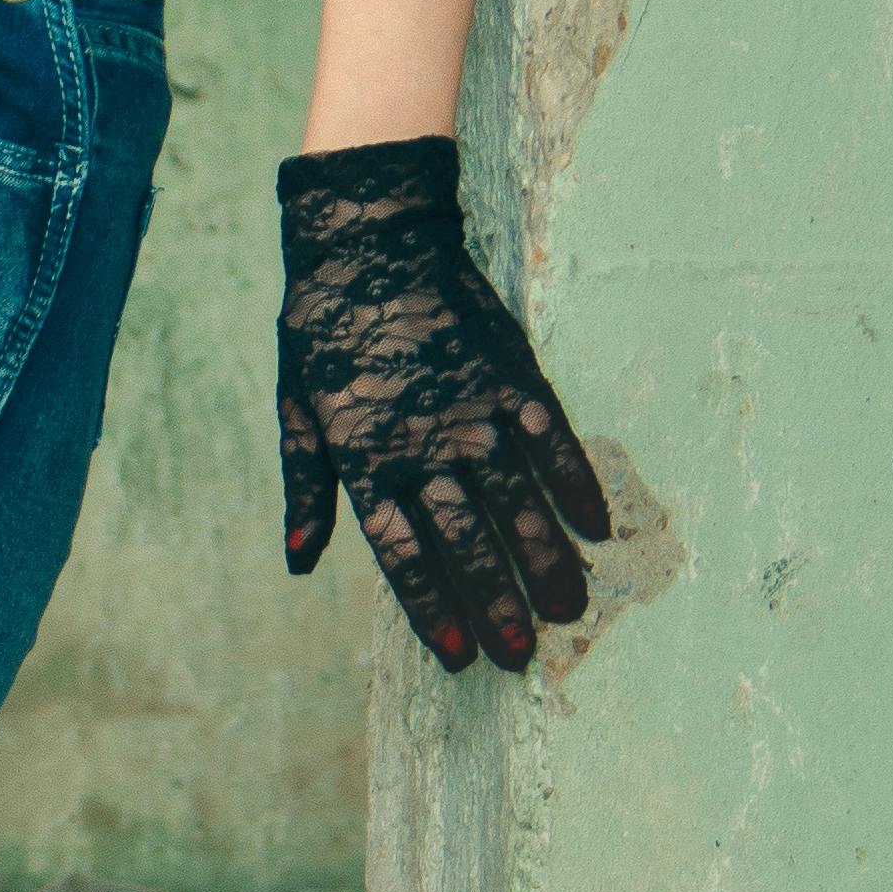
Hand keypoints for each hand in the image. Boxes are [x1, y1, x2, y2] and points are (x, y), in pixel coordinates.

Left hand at [276, 136, 609, 672]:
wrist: (369, 237)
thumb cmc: (324, 329)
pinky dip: (576, 485)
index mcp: (365, 458)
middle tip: (525, 654)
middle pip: (468, 539)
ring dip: (546, 559)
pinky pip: (552, 439)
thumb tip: (298, 565)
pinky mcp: (511, 374)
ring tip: (569, 610)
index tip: (462, 654)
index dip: (433, 606)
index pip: (402, 552)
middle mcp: (423, 443)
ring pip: (518, 501)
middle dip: (498, 603)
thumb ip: (305, 489)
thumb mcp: (295, 409)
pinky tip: (597, 529)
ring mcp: (473, 410)